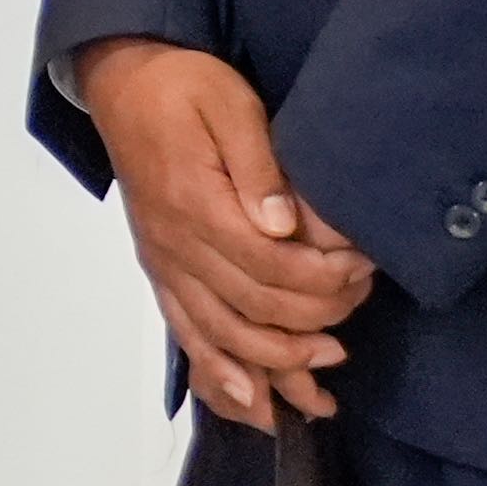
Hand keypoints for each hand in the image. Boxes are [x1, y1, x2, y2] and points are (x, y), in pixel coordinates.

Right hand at [74, 37, 373, 427]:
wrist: (122, 82)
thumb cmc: (183, 86)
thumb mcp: (229, 103)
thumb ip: (258, 165)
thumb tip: (284, 225)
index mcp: (194, 204)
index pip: (267, 264)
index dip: (321, 277)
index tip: (364, 266)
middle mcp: (175, 246)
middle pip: (251, 307)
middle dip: (315, 317)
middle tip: (360, 300)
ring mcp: (165, 265)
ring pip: (220, 336)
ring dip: (276, 363)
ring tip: (327, 366)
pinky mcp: (162, 272)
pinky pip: (188, 336)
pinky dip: (220, 376)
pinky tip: (255, 403)